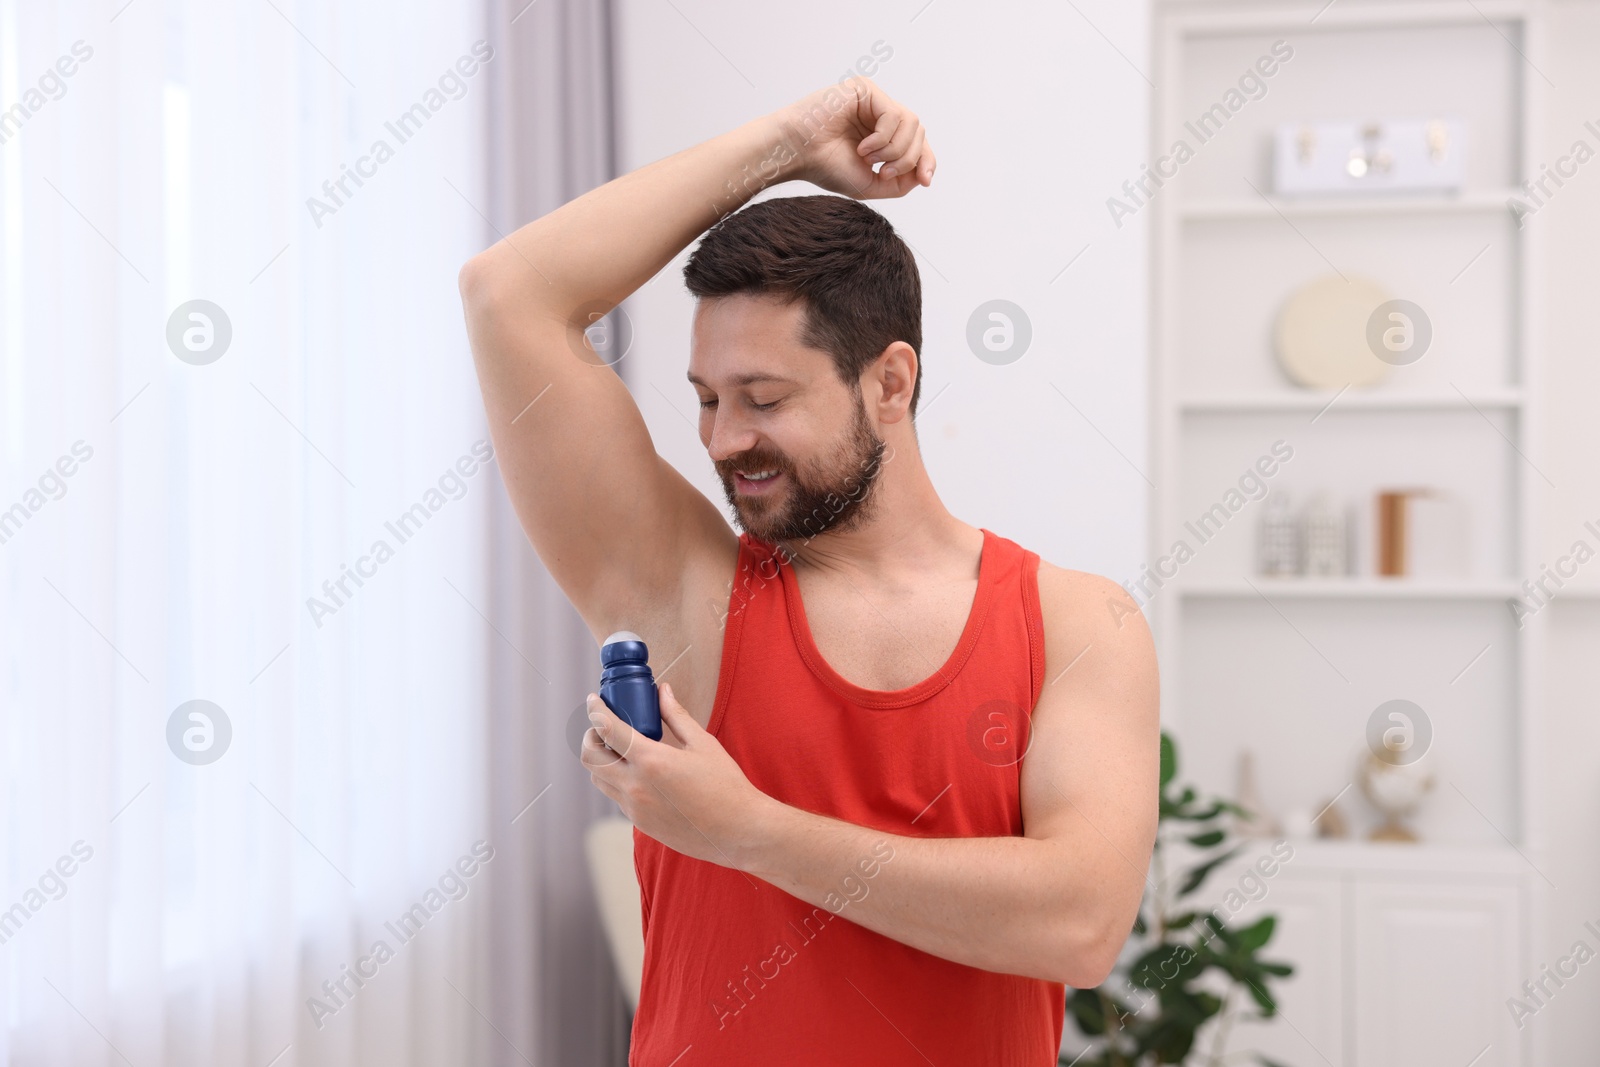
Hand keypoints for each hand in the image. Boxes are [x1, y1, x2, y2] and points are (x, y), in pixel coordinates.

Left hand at [581, 682, 772, 867]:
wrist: (737, 831)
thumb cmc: (725, 785)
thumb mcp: (703, 744)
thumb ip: (677, 716)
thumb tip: (663, 692)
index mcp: (652, 761)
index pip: (608, 730)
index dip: (595, 710)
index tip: (593, 700)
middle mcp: (636, 786)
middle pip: (590, 757)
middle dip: (591, 737)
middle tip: (605, 727)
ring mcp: (635, 808)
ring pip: (598, 779)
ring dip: (601, 760)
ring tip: (620, 749)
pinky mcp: (640, 822)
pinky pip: (616, 796)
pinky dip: (617, 780)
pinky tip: (638, 772)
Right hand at [778, 77, 935, 199]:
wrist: (798, 153)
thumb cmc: (825, 167)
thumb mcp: (869, 185)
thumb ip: (899, 183)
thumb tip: (923, 174)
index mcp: (882, 135)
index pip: (918, 143)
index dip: (927, 160)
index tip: (925, 180)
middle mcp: (880, 116)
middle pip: (919, 133)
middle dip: (908, 159)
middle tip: (883, 172)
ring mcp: (874, 101)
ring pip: (912, 123)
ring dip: (895, 149)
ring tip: (868, 159)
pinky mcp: (866, 89)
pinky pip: (893, 114)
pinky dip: (883, 138)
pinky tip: (863, 147)